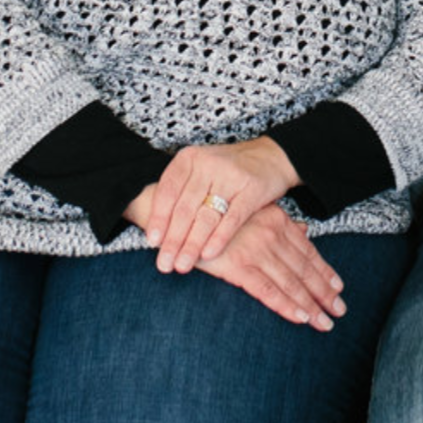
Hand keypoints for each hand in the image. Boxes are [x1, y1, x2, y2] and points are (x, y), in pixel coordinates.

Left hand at [128, 135, 301, 274]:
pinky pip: (231, 219)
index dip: (158, 218)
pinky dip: (218, 238)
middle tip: (164, 263)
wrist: (270, 157)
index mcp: (189, 158)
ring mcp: (231, 176)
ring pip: (206, 216)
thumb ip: (181, 194)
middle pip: (185, 208)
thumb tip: (158, 234)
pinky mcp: (252, 190)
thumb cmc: (227, 170)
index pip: (168, 191)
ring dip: (192, 244)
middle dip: (173, 240)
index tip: (152, 242)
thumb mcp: (200, 171)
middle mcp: (208, 164)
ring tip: (182, 265)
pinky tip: (208, 255)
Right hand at [198, 202, 345, 330]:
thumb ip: (280, 224)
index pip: (307, 250)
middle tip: (339, 310)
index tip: (338, 288)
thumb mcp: (254, 213)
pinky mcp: (237, 266)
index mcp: (277, 220)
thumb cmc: (218, 218)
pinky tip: (300, 317)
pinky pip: (267, 291)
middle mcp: (271, 234)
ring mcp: (255, 250)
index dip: (324, 271)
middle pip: (303, 269)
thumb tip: (304, 230)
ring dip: (310, 304)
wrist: (182, 217)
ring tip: (324, 322)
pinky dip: (286, 305)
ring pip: (290, 282)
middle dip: (323, 292)